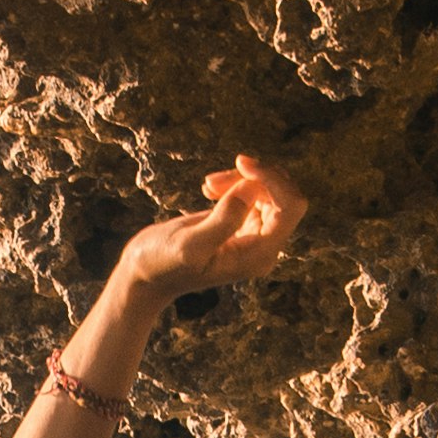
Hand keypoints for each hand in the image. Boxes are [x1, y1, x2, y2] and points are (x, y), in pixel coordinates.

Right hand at [115, 152, 308, 306]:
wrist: (146, 274)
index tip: (241, 163)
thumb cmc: (162, 264)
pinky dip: (235, 181)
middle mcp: (264, 247)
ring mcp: (256, 235)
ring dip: (240, 177)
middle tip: (214, 181)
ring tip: (207, 184)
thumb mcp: (189, 245)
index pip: (291, 207)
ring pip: (269, 189)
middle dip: (254, 177)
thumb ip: (224, 220)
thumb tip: (252, 188)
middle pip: (284, 194)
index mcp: (259, 255)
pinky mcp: (243, 224)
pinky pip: (256, 191)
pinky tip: (209, 188)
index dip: (272, 178)